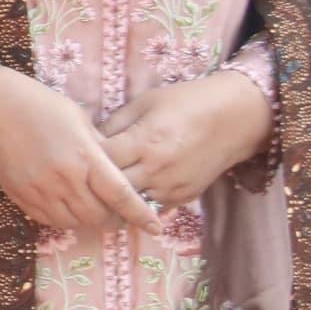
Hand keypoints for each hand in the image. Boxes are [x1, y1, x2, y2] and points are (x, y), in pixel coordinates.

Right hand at [0, 68, 148, 240]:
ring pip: (76, 223)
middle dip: (116, 221)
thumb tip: (115, 167)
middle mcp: (64, 178)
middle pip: (100, 216)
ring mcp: (40, 190)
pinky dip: (66, 220)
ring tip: (96, 213)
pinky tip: (70, 209)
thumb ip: (99, 146)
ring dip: (91, 222)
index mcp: (84, 156)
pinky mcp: (20, 196)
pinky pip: (50, 220)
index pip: (121, 195)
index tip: (155, 227)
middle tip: (122, 216)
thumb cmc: (37, 104)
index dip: (141, 214)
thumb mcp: (78, 117)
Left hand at [95, 72, 271, 213]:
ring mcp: (171, 187)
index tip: (75, 154)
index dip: (84, 158)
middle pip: (111, 188)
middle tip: (80, 178)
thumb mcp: (144, 102)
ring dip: (114, 198)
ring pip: (130, 203)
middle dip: (95, 183)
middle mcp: (157, 169)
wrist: (235, 119)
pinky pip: (151, 206)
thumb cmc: (186, 102)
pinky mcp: (184, 198)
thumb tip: (87, 140)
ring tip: (100, 188)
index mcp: (144, 141)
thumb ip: (114, 123)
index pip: (101, 160)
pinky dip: (137, 202)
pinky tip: (128, 193)